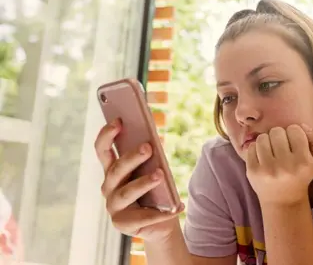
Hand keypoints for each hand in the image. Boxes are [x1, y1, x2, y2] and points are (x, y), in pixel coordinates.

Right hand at [94, 119, 183, 241]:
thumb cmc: (156, 191)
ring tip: (160, 175)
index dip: (107, 135)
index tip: (119, 120)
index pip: (103, 150)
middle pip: (117, 169)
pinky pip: (143, 216)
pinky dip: (163, 212)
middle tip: (148, 147)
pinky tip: (178, 206)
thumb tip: (153, 140)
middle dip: (132, 157)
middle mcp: (109, 187)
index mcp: (113, 170)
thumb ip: (149, 158)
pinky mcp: (123, 224)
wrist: (161, 222)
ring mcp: (114, 207)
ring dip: (144, 182)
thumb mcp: (153, 170)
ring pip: (127, 192)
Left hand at [246, 124, 312, 205]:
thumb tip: (302, 126)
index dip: (294, 134)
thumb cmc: (301, 175)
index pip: (294, 129)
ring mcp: (267, 170)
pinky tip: (262, 158)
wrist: (283, 201)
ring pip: (262, 137)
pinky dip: (256, 149)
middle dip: (279, 136)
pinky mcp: (252, 172)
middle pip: (277, 131)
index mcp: (303, 162)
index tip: (294, 144)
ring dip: (267, 141)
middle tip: (281, 148)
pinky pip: (251, 147)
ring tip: (271, 152)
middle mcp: (285, 167)